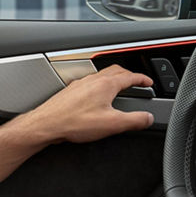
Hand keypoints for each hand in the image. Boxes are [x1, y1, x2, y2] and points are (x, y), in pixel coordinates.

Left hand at [12, 64, 154, 147]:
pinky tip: (97, 97)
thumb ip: (134, 120)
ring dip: (114, 79)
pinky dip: (100, 86)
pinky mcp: (71, 92)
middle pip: (116, 71)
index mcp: (106, 84)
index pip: (130, 76)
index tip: (148, 82)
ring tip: (119, 88)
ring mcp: (80, 84)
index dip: (142, 79)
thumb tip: (148, 117)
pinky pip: (90, 83)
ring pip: (102, 75)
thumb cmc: (74, 122)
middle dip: (129, 75)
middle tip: (136, 82)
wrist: (46, 125)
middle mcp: (93, 80)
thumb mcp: (112, 124)